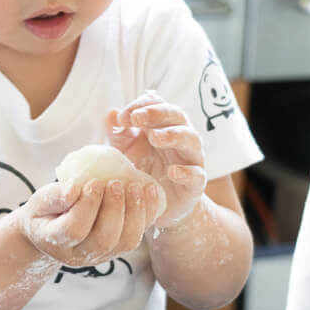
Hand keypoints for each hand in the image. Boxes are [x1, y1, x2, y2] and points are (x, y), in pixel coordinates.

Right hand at [15, 177, 162, 267]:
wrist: (52, 233)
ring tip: (135, 187)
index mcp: (56, 242)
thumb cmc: (44, 214)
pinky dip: (147, 214)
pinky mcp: (118, 249)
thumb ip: (53, 197)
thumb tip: (73, 189)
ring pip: (125, 242)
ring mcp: (102, 255)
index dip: (87, 206)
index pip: (74, 230)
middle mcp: (80, 255)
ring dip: (134, 213)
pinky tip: (149, 191)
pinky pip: (138, 235)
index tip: (94, 182)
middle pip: (103, 239)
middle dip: (114, 209)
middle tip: (116, 183)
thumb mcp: (38, 203)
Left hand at [105, 90, 207, 227]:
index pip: (157, 104)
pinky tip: (172, 172)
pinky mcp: (195, 183)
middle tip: (138, 118)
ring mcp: (191, 158)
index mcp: (163, 125)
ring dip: (174, 135)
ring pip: (191, 139)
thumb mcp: (126, 151)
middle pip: (177, 115)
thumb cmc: (143, 170)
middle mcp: (180, 136)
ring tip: (155, 138)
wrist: (158, 205)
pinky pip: (197, 174)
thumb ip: (118, 134)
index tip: (123, 117)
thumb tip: (111, 112)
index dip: (141, 106)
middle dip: (158, 113)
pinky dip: (187, 172)